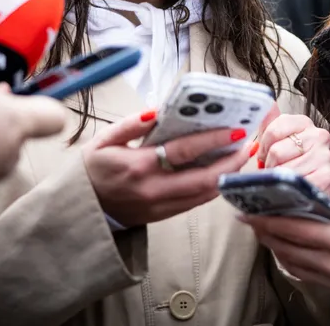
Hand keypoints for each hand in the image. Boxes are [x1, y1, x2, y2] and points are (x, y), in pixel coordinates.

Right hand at [83, 112, 250, 227]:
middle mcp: (153, 189)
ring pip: (204, 195)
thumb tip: (158, 112)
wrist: (81, 210)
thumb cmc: (92, 170)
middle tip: (249, 145)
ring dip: (227, 176)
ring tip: (242, 156)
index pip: (184, 151)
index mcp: (138, 166)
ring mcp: (159, 207)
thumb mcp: (103, 140)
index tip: (236, 130)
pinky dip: (213, 187)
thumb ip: (131, 124)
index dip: (213, 140)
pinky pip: (195, 203)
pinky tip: (223, 172)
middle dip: (232, 162)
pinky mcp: (162, 217)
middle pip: (204, 180)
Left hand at [244, 188, 329, 287]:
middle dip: (265, 233)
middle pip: (288, 247)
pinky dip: (289, 260)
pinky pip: (304, 273)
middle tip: (249, 219)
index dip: (270, 221)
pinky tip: (285, 251)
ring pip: (293, 262)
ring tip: (263, 232)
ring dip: (274, 247)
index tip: (250, 212)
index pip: (296, 229)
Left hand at [255, 113, 329, 192]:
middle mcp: (319, 136)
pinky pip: (297, 183)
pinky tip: (294, 187)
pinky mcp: (327, 177)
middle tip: (275, 168)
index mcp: (305, 123)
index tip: (265, 153)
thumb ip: (270, 121)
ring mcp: (325, 156)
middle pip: (277, 151)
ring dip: (279, 179)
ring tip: (285, 179)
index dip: (264, 146)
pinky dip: (291, 189)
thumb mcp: (277, 140)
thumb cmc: (291, 163)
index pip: (274, 129)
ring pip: (285, 169)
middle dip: (270, 164)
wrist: (307, 190)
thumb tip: (268, 102)